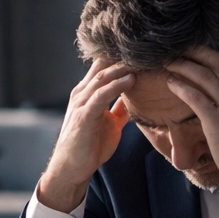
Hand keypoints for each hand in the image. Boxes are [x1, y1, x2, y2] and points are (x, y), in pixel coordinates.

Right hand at [36, 60, 133, 212]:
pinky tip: (131, 79)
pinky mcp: (84, 115)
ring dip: (122, 67)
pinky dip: (117, 85)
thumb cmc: (89, 147)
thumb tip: (132, 100)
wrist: (72, 168)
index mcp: (87, 93)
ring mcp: (81, 103)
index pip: (103, 66)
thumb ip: (118, 110)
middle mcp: (82, 93)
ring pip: (102, 77)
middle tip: (146, 50)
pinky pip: (101, 95)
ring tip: (142, 60)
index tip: (143, 52)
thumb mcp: (109, 124)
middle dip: (123, 57)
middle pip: (103, 66)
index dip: (121, 58)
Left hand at [165, 47, 218, 199]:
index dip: (208, 54)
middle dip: (193, 54)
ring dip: (183, 67)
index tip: (194, 51)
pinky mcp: (216, 122)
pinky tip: (171, 83)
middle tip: (176, 50)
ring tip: (169, 63)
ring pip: (203, 77)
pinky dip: (181, 87)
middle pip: (214, 65)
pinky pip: (195, 97)